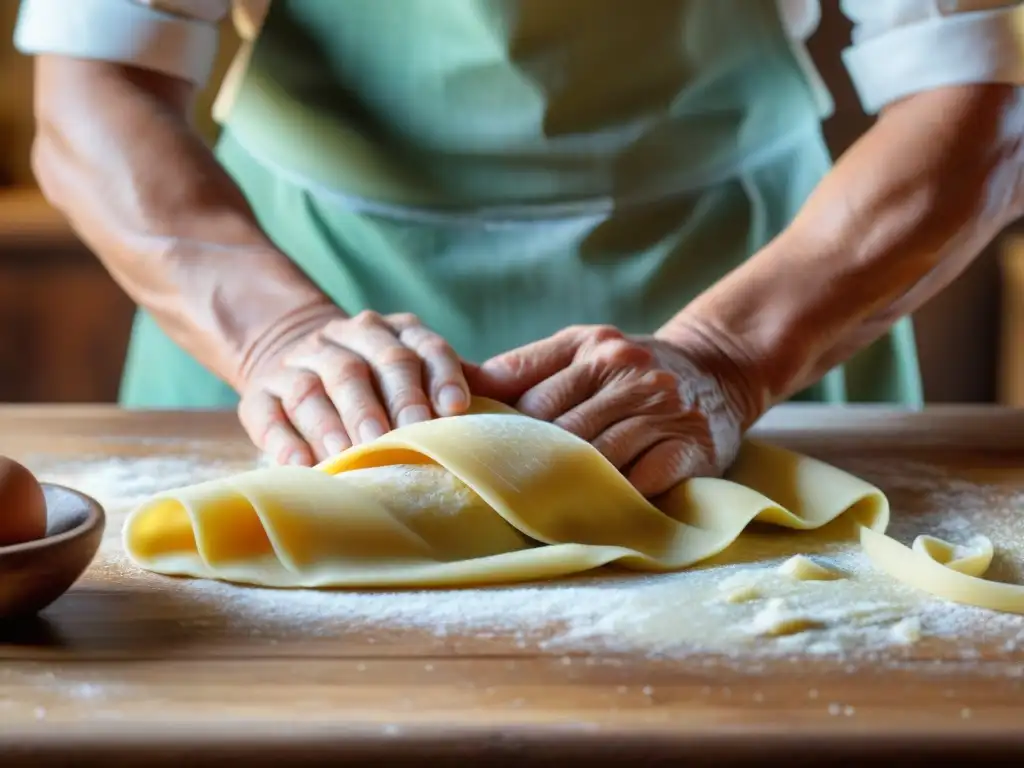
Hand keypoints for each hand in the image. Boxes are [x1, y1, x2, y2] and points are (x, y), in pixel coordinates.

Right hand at [237, 308, 472, 464]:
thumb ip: (449, 389)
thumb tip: (507, 422)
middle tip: (400, 436)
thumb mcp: (414, 374)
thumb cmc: (379, 386)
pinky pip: (267, 412)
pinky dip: (284, 440)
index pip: (420, 346)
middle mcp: (344, 338)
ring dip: (335, 420)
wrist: (294, 357)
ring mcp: (298, 363)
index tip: (454, 410)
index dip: (439, 375)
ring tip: (351, 453)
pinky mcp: (258, 392)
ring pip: (315, 385)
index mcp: (391, 331)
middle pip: (366, 364)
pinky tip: (300, 466)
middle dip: (387, 400)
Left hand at [470, 324, 763, 496]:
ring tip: (537, 510)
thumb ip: (522, 366)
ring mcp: (662, 409)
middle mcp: (629, 371)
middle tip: (499, 495)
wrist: (717, 370)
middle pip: (559, 428)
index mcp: (592, 346)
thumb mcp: (579, 349)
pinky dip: (617, 497)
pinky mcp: (691, 446)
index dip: (500, 429)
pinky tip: (595, 510)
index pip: (529, 393)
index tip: (474, 456)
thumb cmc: (627, 367)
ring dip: (567, 485)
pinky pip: (644, 479)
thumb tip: (459, 379)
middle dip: (529, 462)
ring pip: (598, 455)